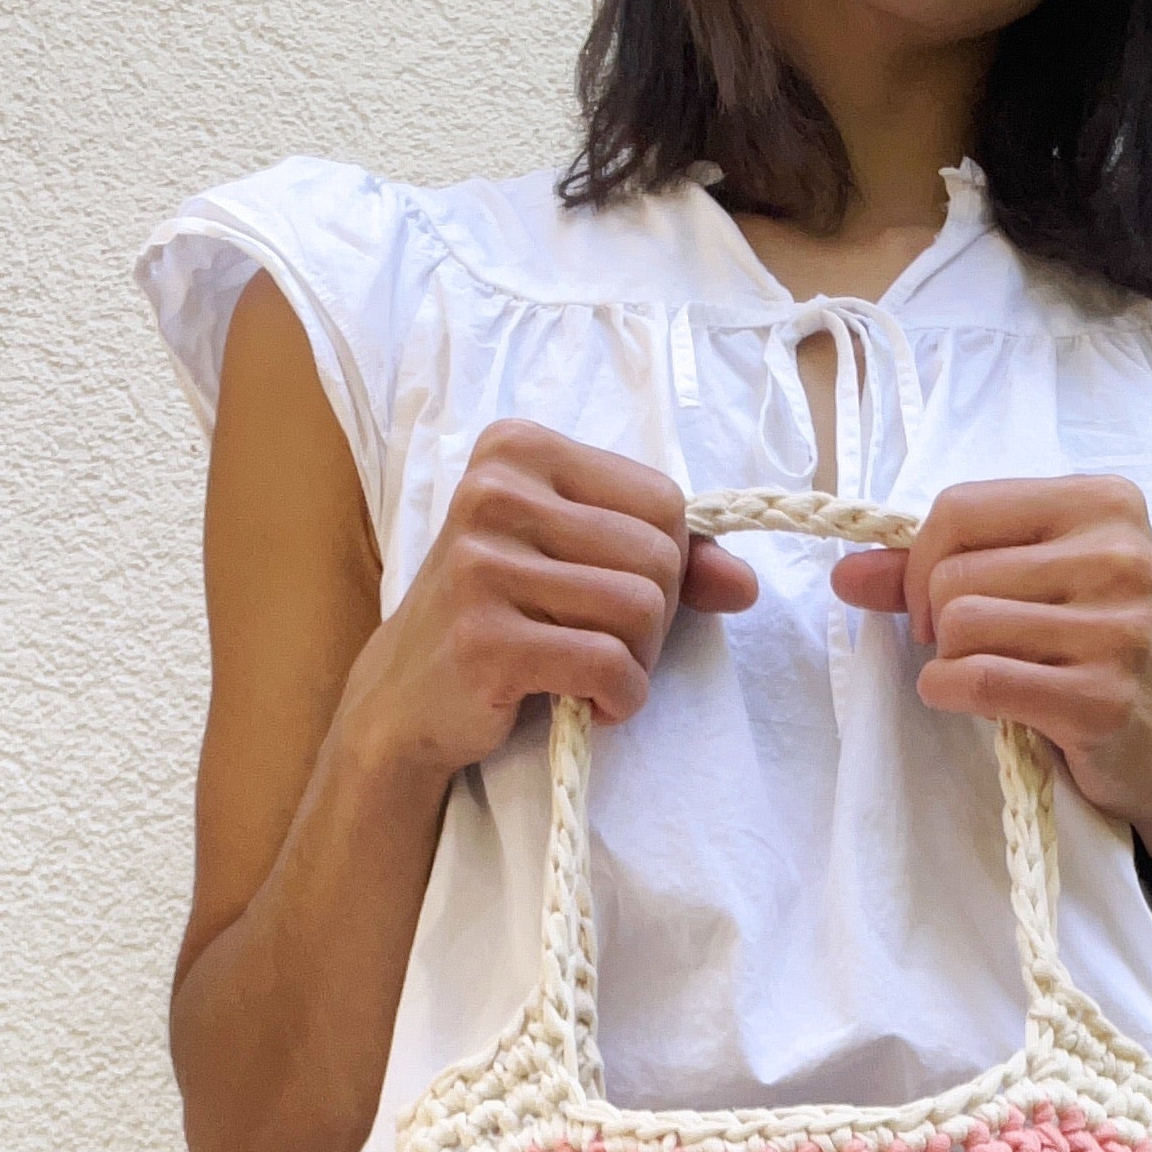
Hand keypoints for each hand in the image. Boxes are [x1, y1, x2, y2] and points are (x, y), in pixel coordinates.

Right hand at [340, 421, 758, 787]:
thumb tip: (745, 584)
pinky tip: (589, 703)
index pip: (663, 499)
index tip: (618, 598)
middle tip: (608, 647)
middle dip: (655, 621)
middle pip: (658, 555)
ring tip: (595, 675)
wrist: (406, 697)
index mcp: (519, 448)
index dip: (667, 565)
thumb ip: (662, 558)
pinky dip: (620, 698)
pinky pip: (607, 663)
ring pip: (641, 609)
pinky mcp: (484, 638)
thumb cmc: (502, 619)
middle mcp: (494, 492)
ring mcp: (481, 564)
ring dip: (638, 663)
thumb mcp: (575, 564)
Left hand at [831, 476, 1151, 872]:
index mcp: (1105, 502)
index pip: (960, 507)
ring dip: (948, 659)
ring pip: (959, 624)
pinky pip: (976, 680)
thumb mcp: (1036, 588)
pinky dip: (947, 692)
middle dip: (936, 619)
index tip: (932, 601)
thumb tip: (845, 575)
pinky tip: (967, 699)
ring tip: (988, 672)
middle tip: (968, 647)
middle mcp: (1118, 555)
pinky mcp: (1099, 698)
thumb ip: (940, 570)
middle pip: (953, 572)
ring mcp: (1115, 628)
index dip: (920, 559)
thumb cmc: (1097, 655)